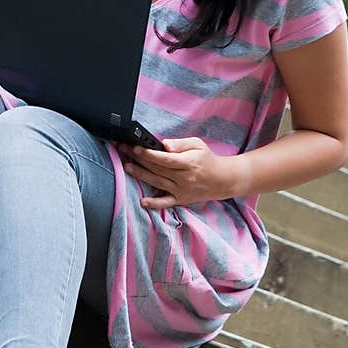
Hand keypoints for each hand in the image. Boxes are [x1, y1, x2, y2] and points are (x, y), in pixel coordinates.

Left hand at [115, 137, 237, 208]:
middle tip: (124, 151)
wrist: (222, 180)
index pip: (165, 159)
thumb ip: (180, 144)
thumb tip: (164, 145)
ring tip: (127, 167)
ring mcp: (181, 190)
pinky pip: (166, 203)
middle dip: (139, 159)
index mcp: (188, 163)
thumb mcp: (198, 145)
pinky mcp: (180, 200)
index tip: (136, 148)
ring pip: (157, 183)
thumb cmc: (207, 160)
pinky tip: (143, 201)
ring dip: (140, 175)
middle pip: (157, 169)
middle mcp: (184, 178)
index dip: (149, 154)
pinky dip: (154, 204)